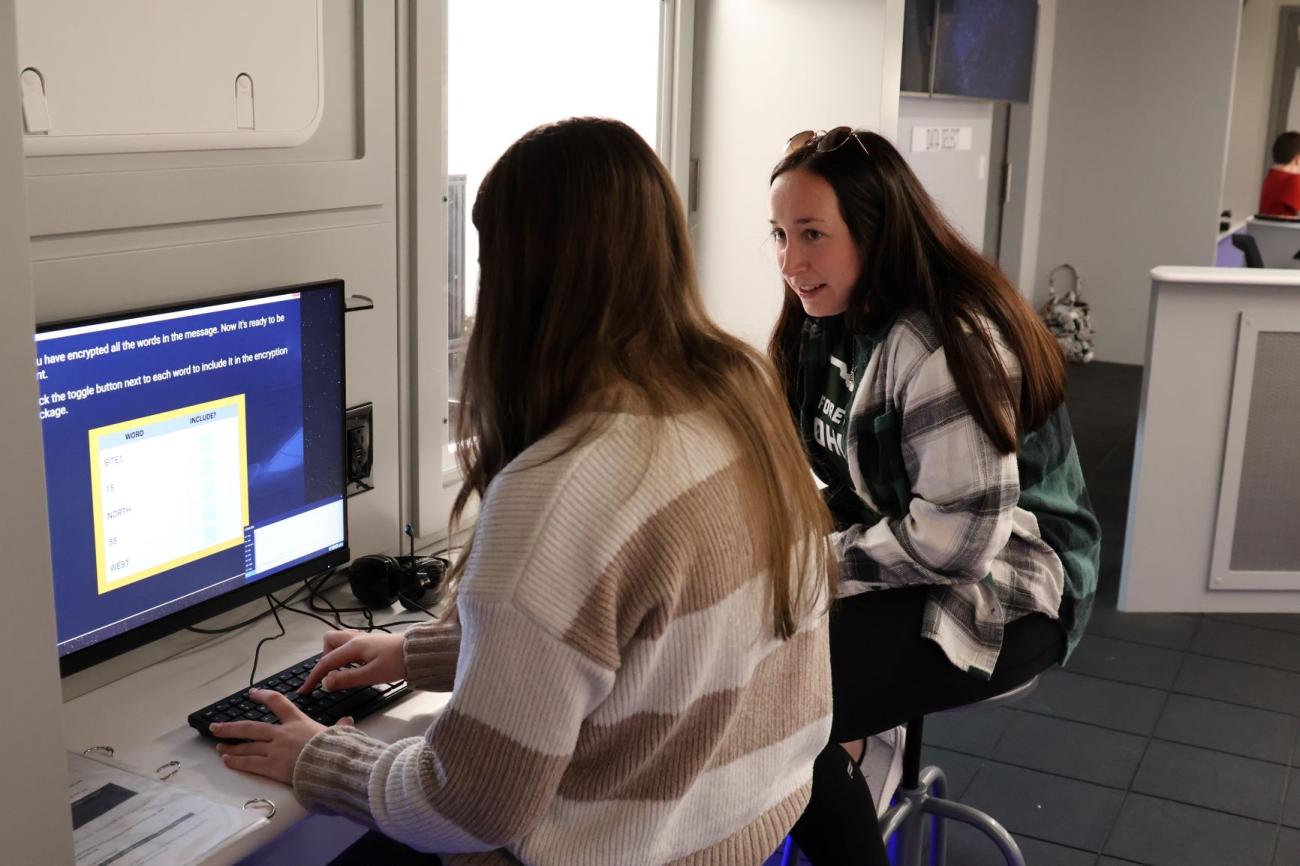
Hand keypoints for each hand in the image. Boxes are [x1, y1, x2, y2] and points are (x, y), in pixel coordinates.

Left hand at [212, 690, 352, 783]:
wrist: (331, 764)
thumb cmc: (335, 748)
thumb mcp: (338, 733)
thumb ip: (340, 727)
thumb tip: (347, 721)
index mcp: (297, 722)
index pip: (277, 703)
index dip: (263, 696)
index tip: (252, 694)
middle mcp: (281, 734)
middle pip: (250, 728)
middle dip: (231, 727)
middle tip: (217, 727)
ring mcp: (274, 750)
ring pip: (246, 746)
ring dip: (231, 747)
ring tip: (219, 747)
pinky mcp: (271, 767)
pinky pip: (249, 763)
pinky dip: (236, 761)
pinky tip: (227, 761)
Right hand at [299, 630, 406, 694]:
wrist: (419, 652)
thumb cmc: (397, 663)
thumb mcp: (371, 675)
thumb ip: (347, 679)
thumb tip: (325, 682)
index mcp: (353, 647)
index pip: (326, 662)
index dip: (313, 677)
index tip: (304, 690)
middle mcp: (355, 639)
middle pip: (329, 642)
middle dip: (325, 658)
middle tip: (334, 675)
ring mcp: (363, 638)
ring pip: (339, 641)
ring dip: (336, 655)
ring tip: (346, 672)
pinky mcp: (371, 642)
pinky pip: (350, 644)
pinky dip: (347, 654)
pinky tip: (357, 665)